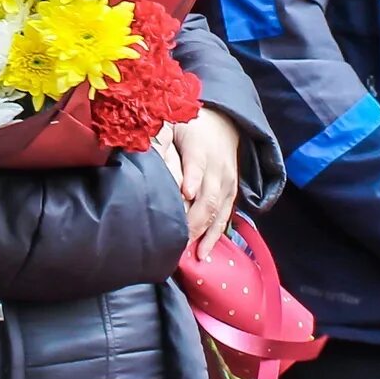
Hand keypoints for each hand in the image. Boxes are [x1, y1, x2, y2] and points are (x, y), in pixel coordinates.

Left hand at [168, 109, 241, 259]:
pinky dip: (215, 235)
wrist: (225, 123)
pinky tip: (204, 252)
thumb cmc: (192, 127)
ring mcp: (228, 182)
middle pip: (209, 197)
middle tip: (177, 241)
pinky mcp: (232, 193)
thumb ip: (161, 139)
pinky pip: (226, 217)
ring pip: (219, 211)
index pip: (197, 164)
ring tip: (192, 255)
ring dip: (205, 234)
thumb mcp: (175, 124)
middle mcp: (218, 168)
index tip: (185, 193)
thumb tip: (147, 156)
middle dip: (194, 221)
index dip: (192, 178)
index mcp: (200, 148)